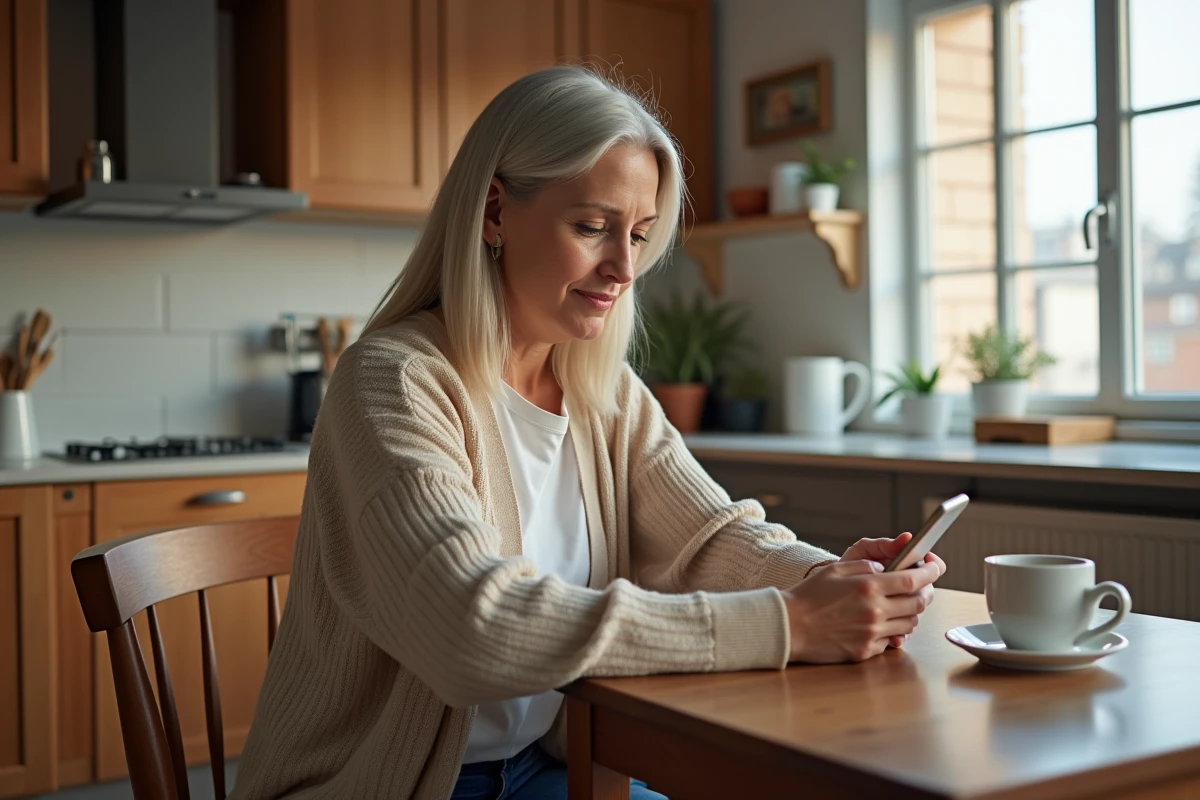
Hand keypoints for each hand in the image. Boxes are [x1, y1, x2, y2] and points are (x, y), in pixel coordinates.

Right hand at [781, 558, 940, 663]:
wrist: (789, 626)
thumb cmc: (809, 596)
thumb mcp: (837, 569)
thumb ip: (867, 566)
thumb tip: (888, 569)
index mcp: (869, 587)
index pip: (914, 580)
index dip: (930, 571)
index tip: (934, 566)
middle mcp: (875, 611)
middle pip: (919, 602)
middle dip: (926, 591)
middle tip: (921, 585)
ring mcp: (872, 633)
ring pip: (910, 624)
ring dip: (910, 612)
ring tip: (897, 604)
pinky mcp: (865, 651)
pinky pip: (891, 641)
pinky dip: (892, 630)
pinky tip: (879, 622)